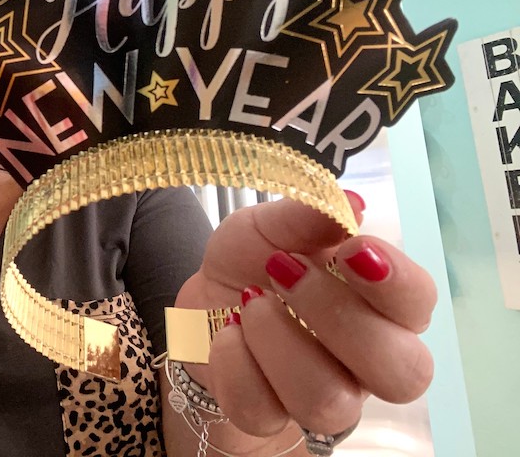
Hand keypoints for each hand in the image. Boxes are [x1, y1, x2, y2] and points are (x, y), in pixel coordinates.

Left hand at [174, 192, 435, 438]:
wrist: (199, 306)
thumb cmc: (252, 264)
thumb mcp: (268, 225)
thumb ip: (305, 215)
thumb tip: (349, 203)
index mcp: (379, 305)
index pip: (420, 304)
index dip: (396, 280)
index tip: (351, 248)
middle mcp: (365, 361)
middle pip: (402, 372)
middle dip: (339, 316)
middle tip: (285, 271)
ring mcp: (321, 396)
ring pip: (330, 401)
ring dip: (281, 343)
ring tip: (249, 301)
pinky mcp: (267, 416)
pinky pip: (262, 410)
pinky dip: (236, 364)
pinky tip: (226, 332)